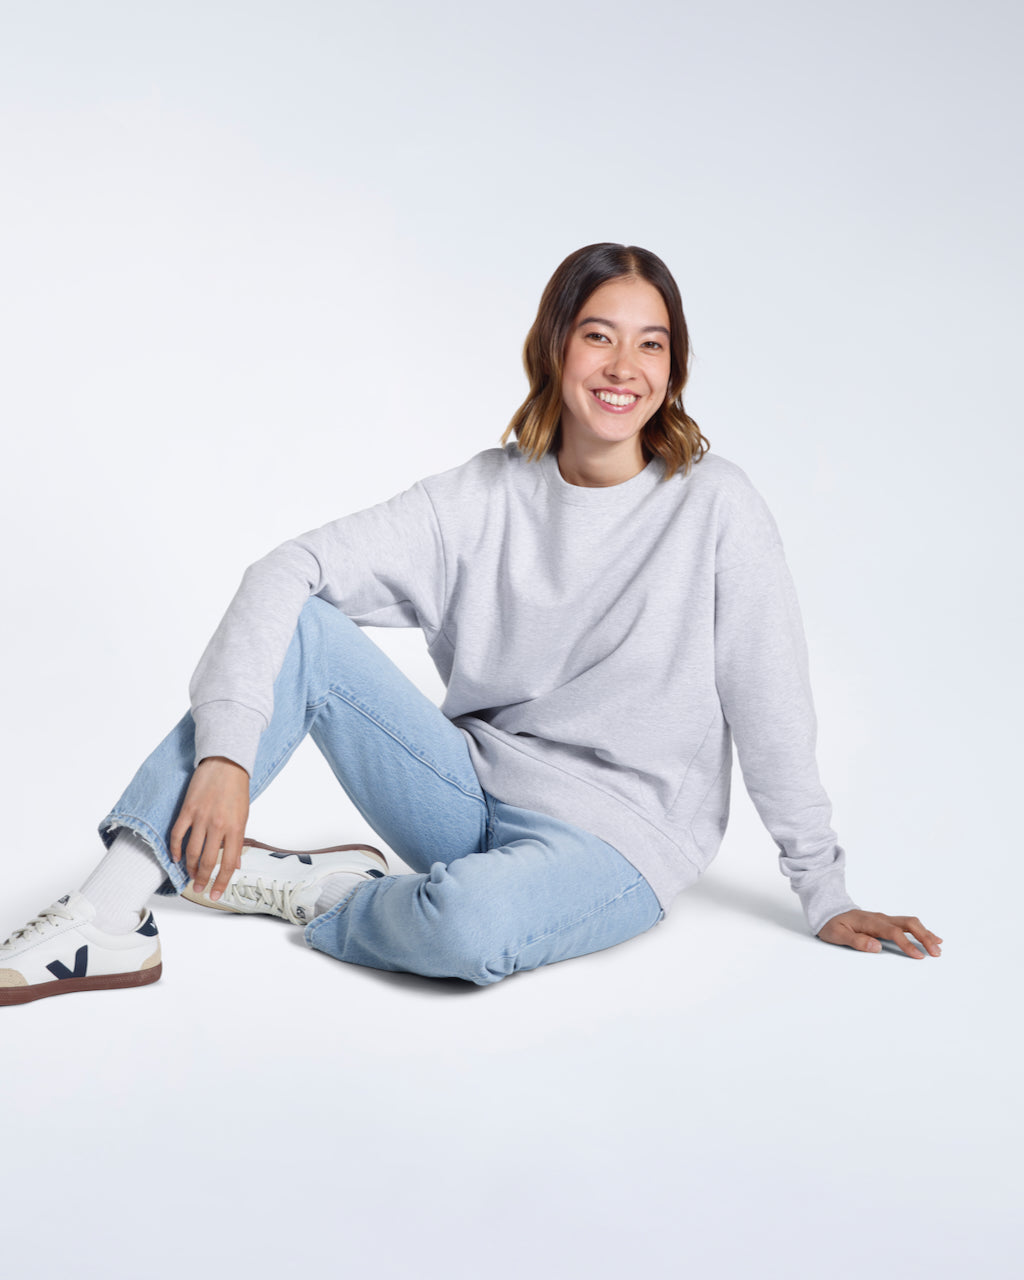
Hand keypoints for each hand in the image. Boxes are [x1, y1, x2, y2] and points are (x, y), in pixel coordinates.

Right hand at [170, 757, 250, 900]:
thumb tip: (236, 863)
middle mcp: (218, 825)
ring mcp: (201, 817)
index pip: (228, 863)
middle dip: (202, 879)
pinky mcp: (187, 809)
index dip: (221, 882)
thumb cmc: (237, 789)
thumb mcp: (244, 816)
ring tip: (189, 876)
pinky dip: (175, 849)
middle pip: (207, 861)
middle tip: (199, 889)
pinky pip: (177, 834)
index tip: (215, 894)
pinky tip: (176, 858)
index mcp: (236, 828)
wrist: (226, 763)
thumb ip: (238, 841)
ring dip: (188, 867)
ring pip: (191, 851)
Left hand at [818, 910, 942, 958]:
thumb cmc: (832, 924)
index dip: (907, 944)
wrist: (829, 911)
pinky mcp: (886, 922)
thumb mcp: (837, 934)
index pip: (893, 932)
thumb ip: (856, 940)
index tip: (919, 956)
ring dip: (926, 933)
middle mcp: (881, 918)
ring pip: (910, 922)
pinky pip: (907, 924)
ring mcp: (885, 919)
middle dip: (924, 937)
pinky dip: (921, 931)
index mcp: (870, 922)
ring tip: (938, 947)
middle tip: (936, 952)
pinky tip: (932, 938)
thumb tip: (876, 947)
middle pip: (908, 924)